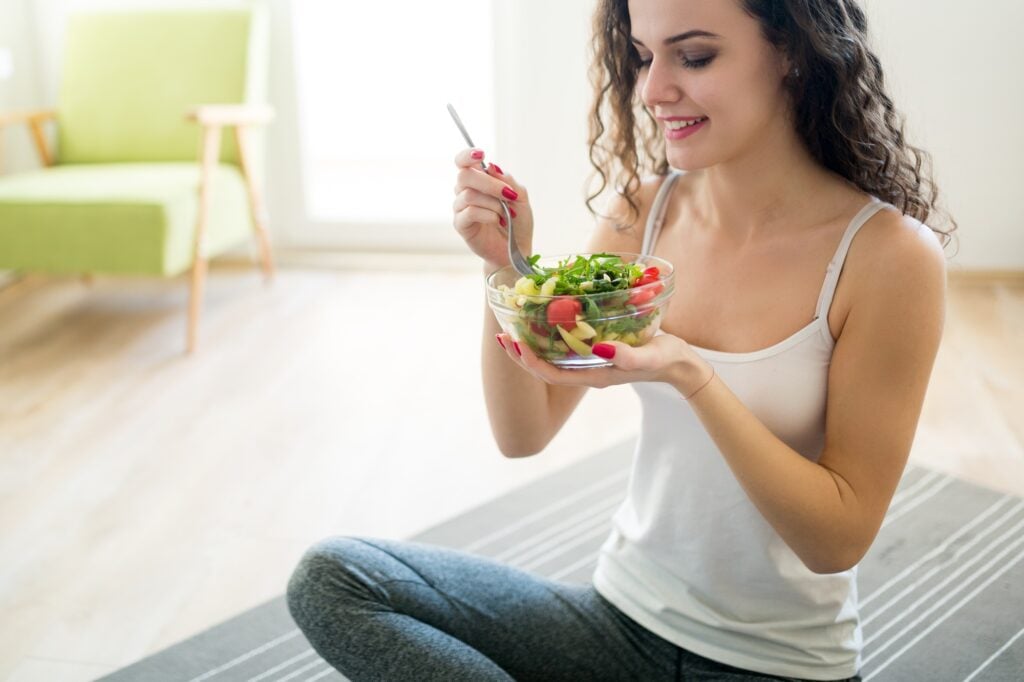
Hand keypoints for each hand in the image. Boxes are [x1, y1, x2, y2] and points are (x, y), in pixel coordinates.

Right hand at [452, 148, 533, 270]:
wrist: (517, 249)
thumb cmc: (518, 222)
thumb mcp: (520, 197)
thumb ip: (507, 180)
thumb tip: (491, 166)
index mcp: (478, 181)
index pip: (463, 162)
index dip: (467, 155)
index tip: (481, 154)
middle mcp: (466, 192)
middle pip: (464, 175)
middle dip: (490, 183)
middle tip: (508, 195)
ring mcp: (461, 208)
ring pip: (469, 194)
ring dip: (493, 203)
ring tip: (506, 213)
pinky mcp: (461, 225)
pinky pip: (469, 212)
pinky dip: (488, 214)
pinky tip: (497, 221)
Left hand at [494, 331, 712, 393]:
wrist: (681, 365)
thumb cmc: (667, 359)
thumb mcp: (651, 356)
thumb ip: (629, 356)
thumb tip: (601, 349)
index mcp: (595, 375)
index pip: (551, 374)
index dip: (529, 361)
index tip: (514, 343)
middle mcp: (588, 371)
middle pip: (545, 368)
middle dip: (522, 353)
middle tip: (504, 332)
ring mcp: (591, 363)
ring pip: (552, 358)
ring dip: (532, 344)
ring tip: (515, 326)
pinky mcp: (597, 352)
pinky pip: (565, 348)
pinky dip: (550, 336)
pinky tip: (545, 320)